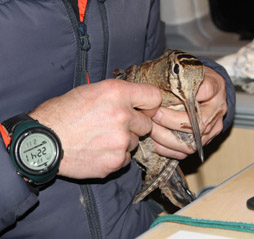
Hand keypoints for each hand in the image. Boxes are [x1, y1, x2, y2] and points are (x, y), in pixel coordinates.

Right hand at [29, 79, 160, 178]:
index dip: (149, 105)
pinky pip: (126, 158)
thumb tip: (139, 102)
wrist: (42, 141)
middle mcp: (122, 115)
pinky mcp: (116, 161)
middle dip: (135, 125)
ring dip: (123, 141)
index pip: (154, 97)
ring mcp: (120, 141)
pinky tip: (97, 150)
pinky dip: (115, 156)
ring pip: (135, 142)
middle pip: (147, 124)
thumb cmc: (62, 114)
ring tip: (100, 138)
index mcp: (116, 93)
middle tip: (113, 125)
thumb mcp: (90, 91)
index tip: (143, 109)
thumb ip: (118, 95)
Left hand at [150, 66, 227, 158]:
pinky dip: (169, 149)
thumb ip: (176, 77)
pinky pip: (188, 151)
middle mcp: (218, 108)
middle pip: (198, 122)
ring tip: (151, 130)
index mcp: (216, 86)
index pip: (205, 91)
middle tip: (153, 116)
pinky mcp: (207, 140)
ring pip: (193, 141)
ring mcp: (214, 127)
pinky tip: (156, 142)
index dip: (182, 97)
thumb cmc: (191, 78)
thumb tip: (154, 90)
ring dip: (167, 138)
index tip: (163, 98)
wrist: (204, 89)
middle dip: (171, 121)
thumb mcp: (185, 70)